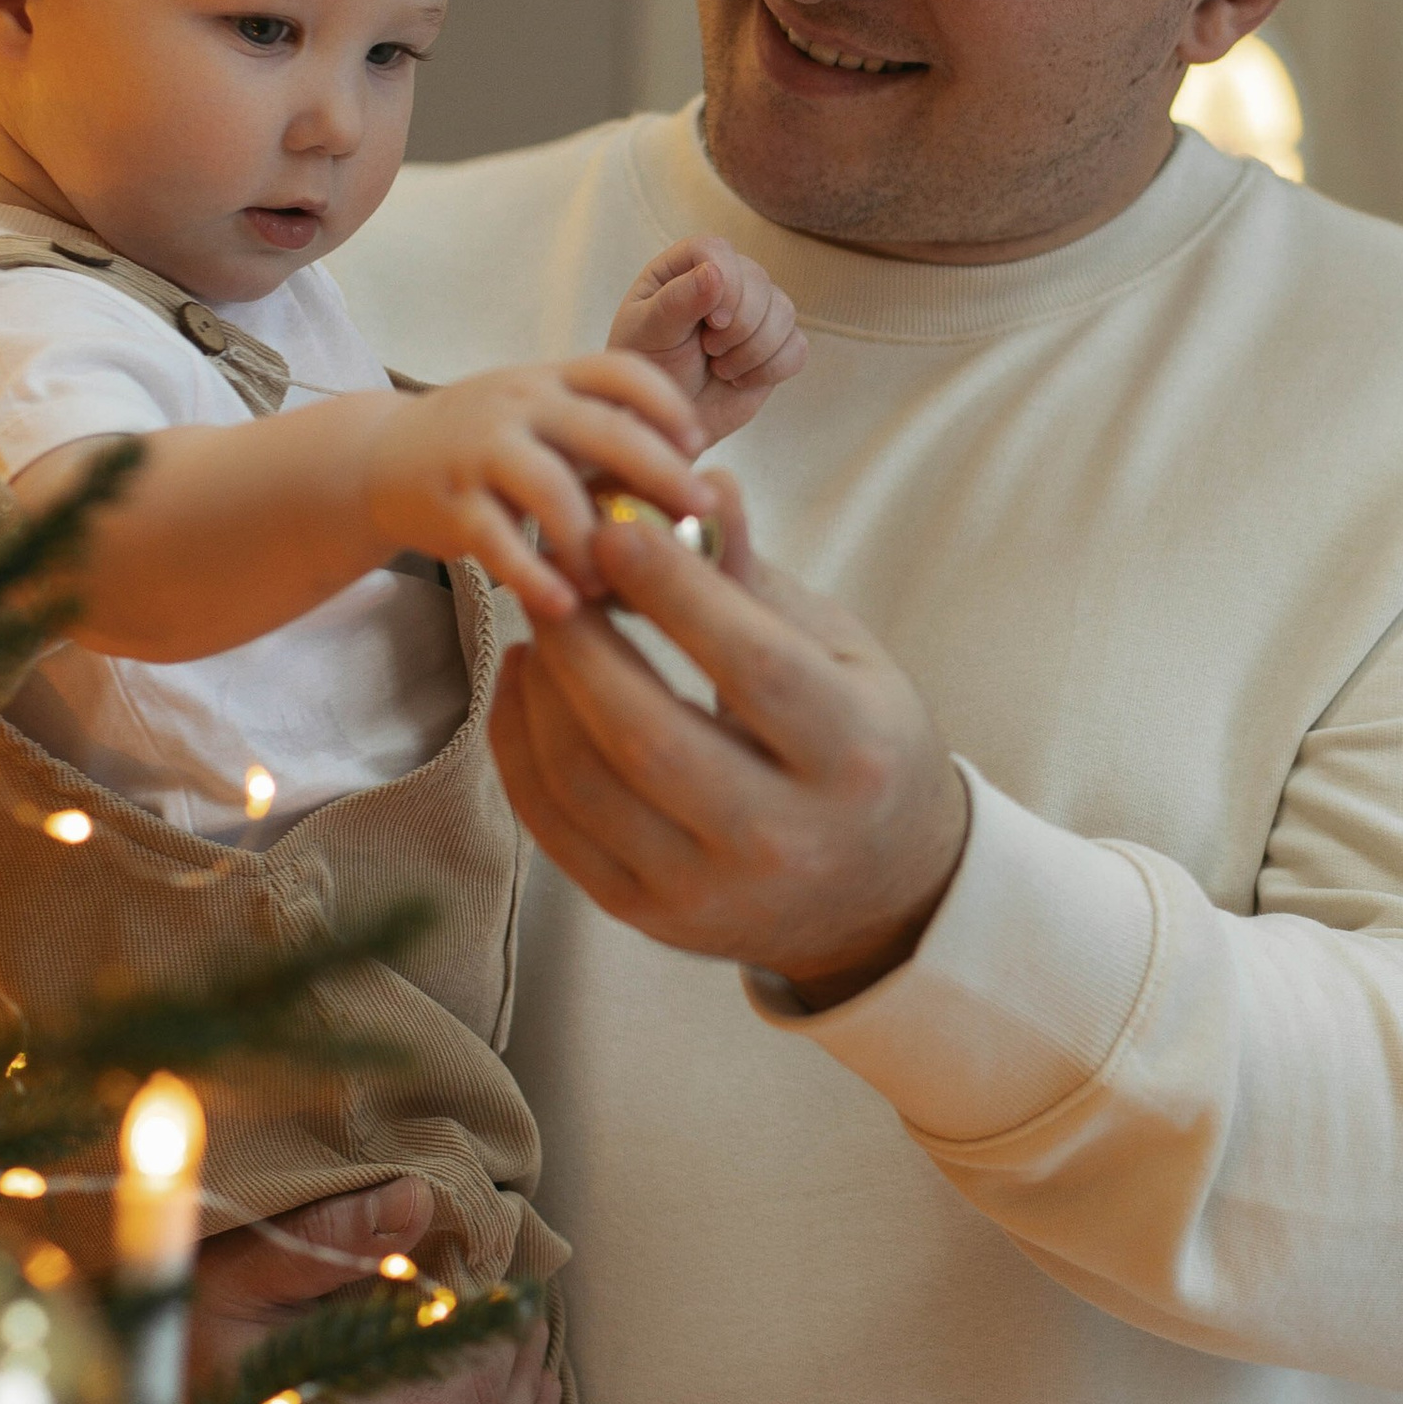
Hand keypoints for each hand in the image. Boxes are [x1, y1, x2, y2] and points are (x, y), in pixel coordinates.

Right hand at [359, 351, 706, 623]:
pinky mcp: (451, 502)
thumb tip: (692, 489)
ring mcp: (481, 450)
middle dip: (659, 469)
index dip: (666, 402)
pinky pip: (498, 541)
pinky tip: (566, 606)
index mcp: (551, 380)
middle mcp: (518, 404)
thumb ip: (605, 444)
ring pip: (551, 489)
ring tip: (620, 583)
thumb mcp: (543, 423)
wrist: (379, 458)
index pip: (619, 370)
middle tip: (699, 509)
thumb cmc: (488, 445)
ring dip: (594, 539)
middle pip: (601, 428)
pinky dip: (535, 575)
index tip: (698, 443)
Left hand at [491, 512, 969, 1001]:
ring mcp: (707, 891)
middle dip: (582, 641)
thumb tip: (704, 486)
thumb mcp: (842, 655)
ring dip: (544, 692)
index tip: (614, 526)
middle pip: (648, 734)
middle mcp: (782, 838)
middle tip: (553, 570)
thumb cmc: (864, 746)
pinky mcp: (648, 916)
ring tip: (538, 622)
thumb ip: (759, 582)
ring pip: (587, 785)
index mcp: (852, 758)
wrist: (881, 892)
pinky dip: (521, 750)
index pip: (750, 666)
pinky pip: (557, 830)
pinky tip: (526, 685)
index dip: (674, 592)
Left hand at [609, 237, 808, 443]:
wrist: (667, 415)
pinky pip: (797, 348)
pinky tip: (740, 379)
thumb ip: (677, 300)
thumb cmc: (650, 368)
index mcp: (685, 267)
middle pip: (759, 281)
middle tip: (707, 351)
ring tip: (720, 368)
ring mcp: (756, 312)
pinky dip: (771, 369)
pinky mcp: (777, 345)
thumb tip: (714, 273)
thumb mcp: (649, 333)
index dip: (725, 283)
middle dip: (738, 327)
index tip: (712, 323)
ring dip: (753, 351)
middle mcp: (726, 280)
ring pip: (785, 313)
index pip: (718, 250)